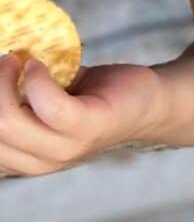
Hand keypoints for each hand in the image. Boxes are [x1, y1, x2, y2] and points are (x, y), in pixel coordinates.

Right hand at [0, 53, 167, 176]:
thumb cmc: (91, 98)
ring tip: (15, 59)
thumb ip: (18, 99)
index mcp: (26, 159)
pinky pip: (48, 105)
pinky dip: (37, 79)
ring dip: (3, 82)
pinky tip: (39, 64)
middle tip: (3, 61)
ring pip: (9, 122)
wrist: (151, 102)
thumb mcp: (44, 102)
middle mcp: (42, 162)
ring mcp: (67, 148)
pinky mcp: (89, 126)